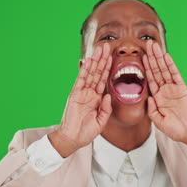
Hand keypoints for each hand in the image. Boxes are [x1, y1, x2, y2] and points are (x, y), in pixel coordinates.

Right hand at [49, 43, 112, 157]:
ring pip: (90, 73)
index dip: (108, 69)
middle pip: (97, 73)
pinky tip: (89, 61)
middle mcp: (89, 93)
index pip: (103, 80)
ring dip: (95, 61)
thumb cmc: (86, 132)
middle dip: (102, 59)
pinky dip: (85, 70)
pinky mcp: (75, 95)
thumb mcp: (101, 122)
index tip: (112, 57)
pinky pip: (81, 80)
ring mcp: (81, 93)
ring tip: (100, 49)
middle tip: (107, 46)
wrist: (73, 140)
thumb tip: (108, 95)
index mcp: (96, 99)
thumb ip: (106, 109)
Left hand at [142, 41, 186, 151]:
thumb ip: (151, 110)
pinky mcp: (183, 88)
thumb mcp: (158, 121)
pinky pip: (175, 75)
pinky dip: (171, 65)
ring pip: (164, 70)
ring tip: (154, 46)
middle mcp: (165, 90)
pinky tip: (166, 56)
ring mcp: (174, 88)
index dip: (145, 68)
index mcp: (158, 98)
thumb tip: (149, 97)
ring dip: (159, 57)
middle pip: (156, 70)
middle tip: (147, 44)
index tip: (141, 57)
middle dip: (151, 57)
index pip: (150, 79)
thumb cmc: (175, 130)